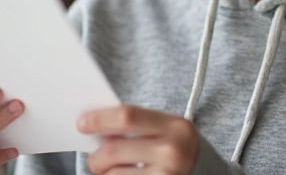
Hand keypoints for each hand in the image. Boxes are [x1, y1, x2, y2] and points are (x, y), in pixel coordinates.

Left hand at [79, 105, 198, 174]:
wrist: (203, 172)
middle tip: (95, 157)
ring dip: (105, 173)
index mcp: (175, 126)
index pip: (128, 116)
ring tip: (114, 170)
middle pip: (113, 149)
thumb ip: (137, 124)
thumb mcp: (166, 128)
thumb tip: (95, 126)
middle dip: (96, 155)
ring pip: (113, 173)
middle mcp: (172, 151)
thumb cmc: (176, 147)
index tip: (82, 124)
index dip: (100, 119)